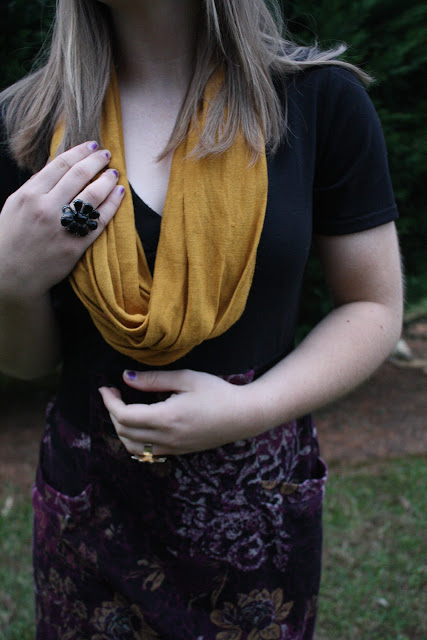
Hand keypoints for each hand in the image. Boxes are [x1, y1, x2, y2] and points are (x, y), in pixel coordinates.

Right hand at [0, 141, 124, 297]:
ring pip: (92, 195)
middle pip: (79, 176)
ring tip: (115, 173)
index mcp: (29, 195)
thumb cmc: (12, 238)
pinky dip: (112, 204)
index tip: (93, 146)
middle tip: (107, 155)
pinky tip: (119, 193)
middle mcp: (46, 208)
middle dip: (97, 161)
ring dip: (107, 180)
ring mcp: (62, 227)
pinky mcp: (75, 245)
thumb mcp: (15, 205)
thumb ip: (36, 186)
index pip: (60, 165)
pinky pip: (99, 220)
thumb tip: (57, 165)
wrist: (11, 275)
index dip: (80, 152)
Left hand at [99, 369, 263, 456]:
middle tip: (113, 393)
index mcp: (167, 418)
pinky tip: (137, 425)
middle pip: (124, 432)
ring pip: (132, 447)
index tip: (106, 387)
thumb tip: (126, 377)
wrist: (243, 416)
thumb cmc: (217, 392)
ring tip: (122, 409)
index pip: (125, 416)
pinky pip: (146, 453)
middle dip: (112, 412)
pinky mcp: (178, 452)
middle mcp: (167, 437)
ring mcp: (173, 448)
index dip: (110, 402)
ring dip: (120, 429)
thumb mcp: (186, 378)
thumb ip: (154, 379)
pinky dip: (133, 441)